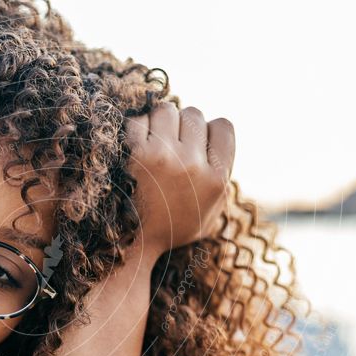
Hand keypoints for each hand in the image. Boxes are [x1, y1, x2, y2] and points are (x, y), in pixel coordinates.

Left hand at [124, 101, 234, 257]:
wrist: (132, 244)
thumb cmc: (170, 228)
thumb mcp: (209, 212)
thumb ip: (220, 178)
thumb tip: (218, 142)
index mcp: (216, 179)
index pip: (224, 126)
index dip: (209, 131)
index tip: (197, 144)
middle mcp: (193, 166)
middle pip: (194, 114)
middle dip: (182, 125)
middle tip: (171, 144)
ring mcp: (164, 158)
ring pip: (167, 110)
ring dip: (159, 122)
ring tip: (153, 141)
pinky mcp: (135, 155)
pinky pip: (139, 121)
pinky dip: (137, 129)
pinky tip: (135, 146)